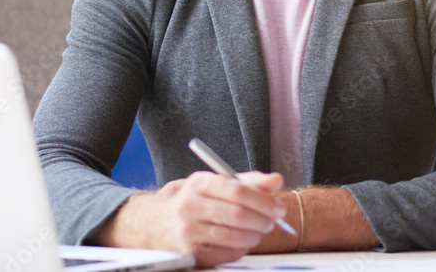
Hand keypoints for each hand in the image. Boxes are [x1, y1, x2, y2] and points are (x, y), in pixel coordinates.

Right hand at [96, 170, 286, 266]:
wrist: (156, 223)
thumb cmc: (193, 201)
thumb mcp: (215, 183)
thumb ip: (247, 181)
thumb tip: (277, 180)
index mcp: (198, 184)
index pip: (236, 190)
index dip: (263, 200)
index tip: (279, 207)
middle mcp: (190, 207)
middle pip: (237, 215)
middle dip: (263, 220)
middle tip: (274, 221)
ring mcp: (189, 232)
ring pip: (235, 236)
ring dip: (255, 235)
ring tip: (259, 230)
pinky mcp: (191, 253)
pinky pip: (228, 254)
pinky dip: (242, 248)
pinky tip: (242, 240)